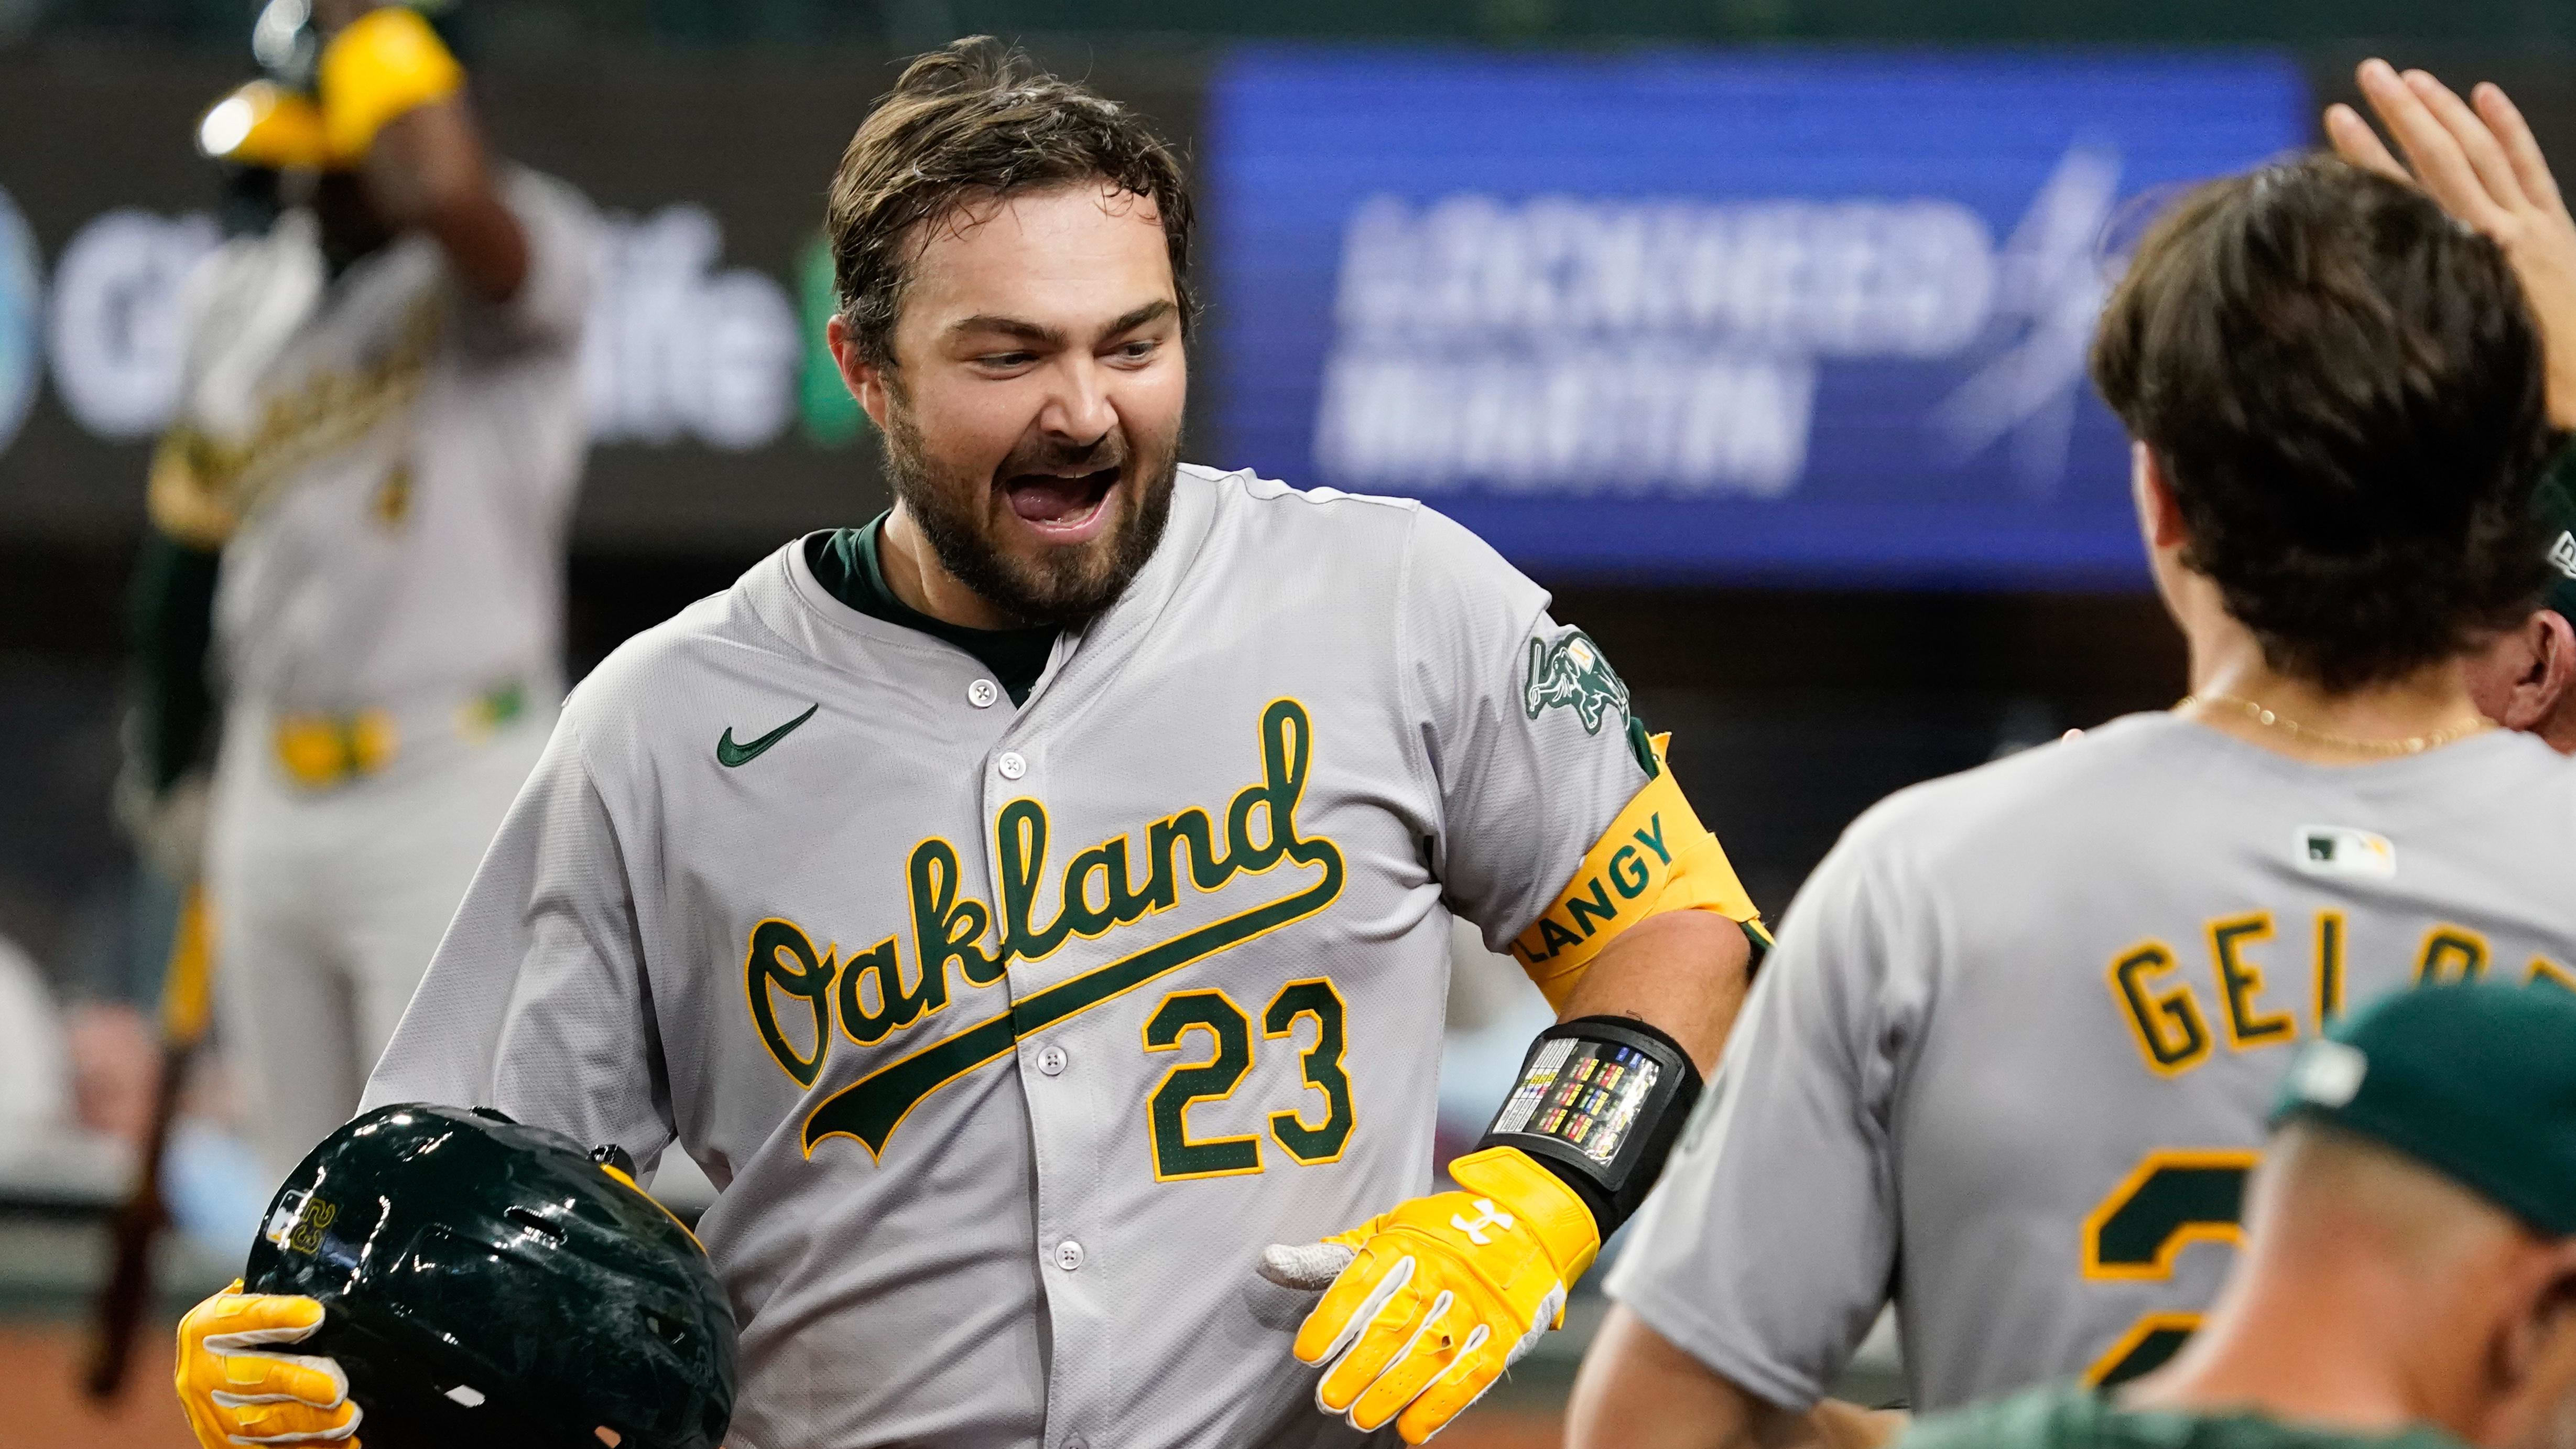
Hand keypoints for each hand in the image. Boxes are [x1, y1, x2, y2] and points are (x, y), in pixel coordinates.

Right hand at [174, 1282, 362, 1447]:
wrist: (211, 1379)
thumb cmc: (244, 1335)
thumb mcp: (246, 1311)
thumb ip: (272, 1298)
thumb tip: (327, 1277)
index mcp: (204, 1328)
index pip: (238, 1318)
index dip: (275, 1315)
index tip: (314, 1315)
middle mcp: (200, 1371)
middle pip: (249, 1379)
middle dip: (295, 1384)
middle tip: (335, 1387)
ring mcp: (211, 1413)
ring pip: (259, 1423)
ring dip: (307, 1424)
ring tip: (347, 1419)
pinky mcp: (224, 1445)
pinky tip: (342, 1445)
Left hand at [1260, 1147, 1599, 1442]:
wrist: (1527, 1222)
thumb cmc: (1440, 1232)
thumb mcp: (1386, 1229)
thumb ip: (1332, 1256)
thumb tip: (1269, 1261)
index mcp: (1407, 1242)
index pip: (1363, 1283)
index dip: (1332, 1322)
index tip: (1307, 1354)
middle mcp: (1442, 1271)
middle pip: (1393, 1326)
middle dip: (1357, 1368)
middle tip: (1329, 1399)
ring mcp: (1476, 1303)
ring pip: (1429, 1356)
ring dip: (1391, 1393)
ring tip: (1361, 1417)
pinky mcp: (1506, 1332)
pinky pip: (1471, 1375)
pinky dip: (1441, 1407)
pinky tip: (1412, 1429)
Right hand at [2327, 60, 2575, 427]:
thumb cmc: (2523, 389)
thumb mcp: (2463, 363)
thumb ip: (2419, 331)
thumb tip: (2357, 329)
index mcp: (2468, 264)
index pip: (2407, 194)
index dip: (2367, 154)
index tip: (2336, 117)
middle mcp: (2499, 234)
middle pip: (2444, 157)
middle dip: (2405, 112)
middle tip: (2371, 73)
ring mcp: (2533, 226)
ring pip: (2485, 152)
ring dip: (2448, 110)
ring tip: (2412, 78)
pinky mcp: (2556, 229)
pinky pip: (2530, 167)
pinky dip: (2508, 128)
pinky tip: (2485, 96)